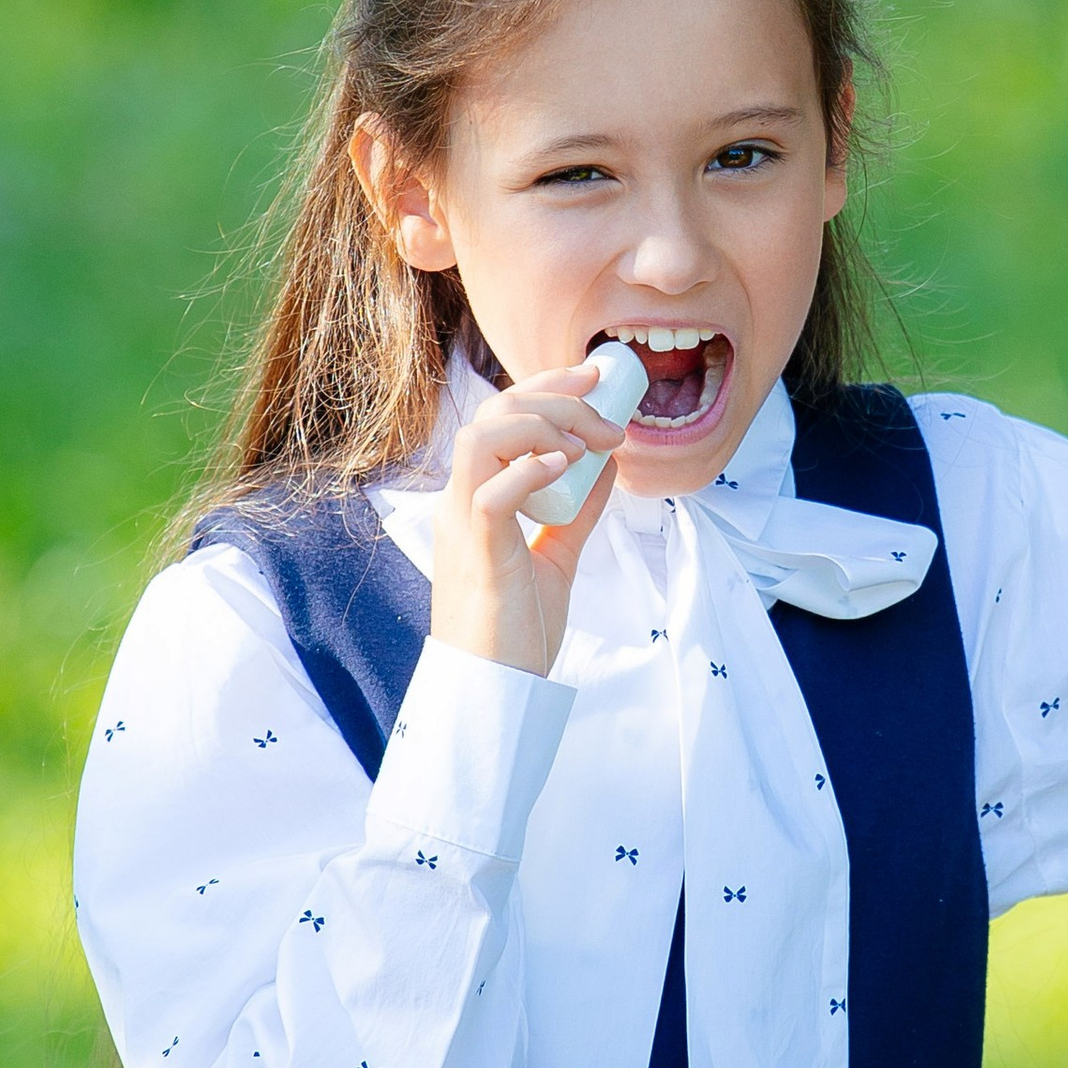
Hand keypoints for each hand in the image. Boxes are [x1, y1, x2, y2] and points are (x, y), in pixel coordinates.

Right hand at [429, 364, 623, 675]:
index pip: (501, 416)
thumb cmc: (516, 629)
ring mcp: (463, 524)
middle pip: (492, 414)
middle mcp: (460, 501)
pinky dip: (526, 470)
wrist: (496, 690)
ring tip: (586, 443)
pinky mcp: (478, 553)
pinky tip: (565, 466)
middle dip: (553, 395)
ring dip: (540, 426)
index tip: (595, 378)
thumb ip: (579, 509)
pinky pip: (489, 494)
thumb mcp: (557, 556)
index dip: (546, 385)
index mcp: (475, 498)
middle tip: (607, 409)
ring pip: (480, 439)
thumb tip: (607, 465)